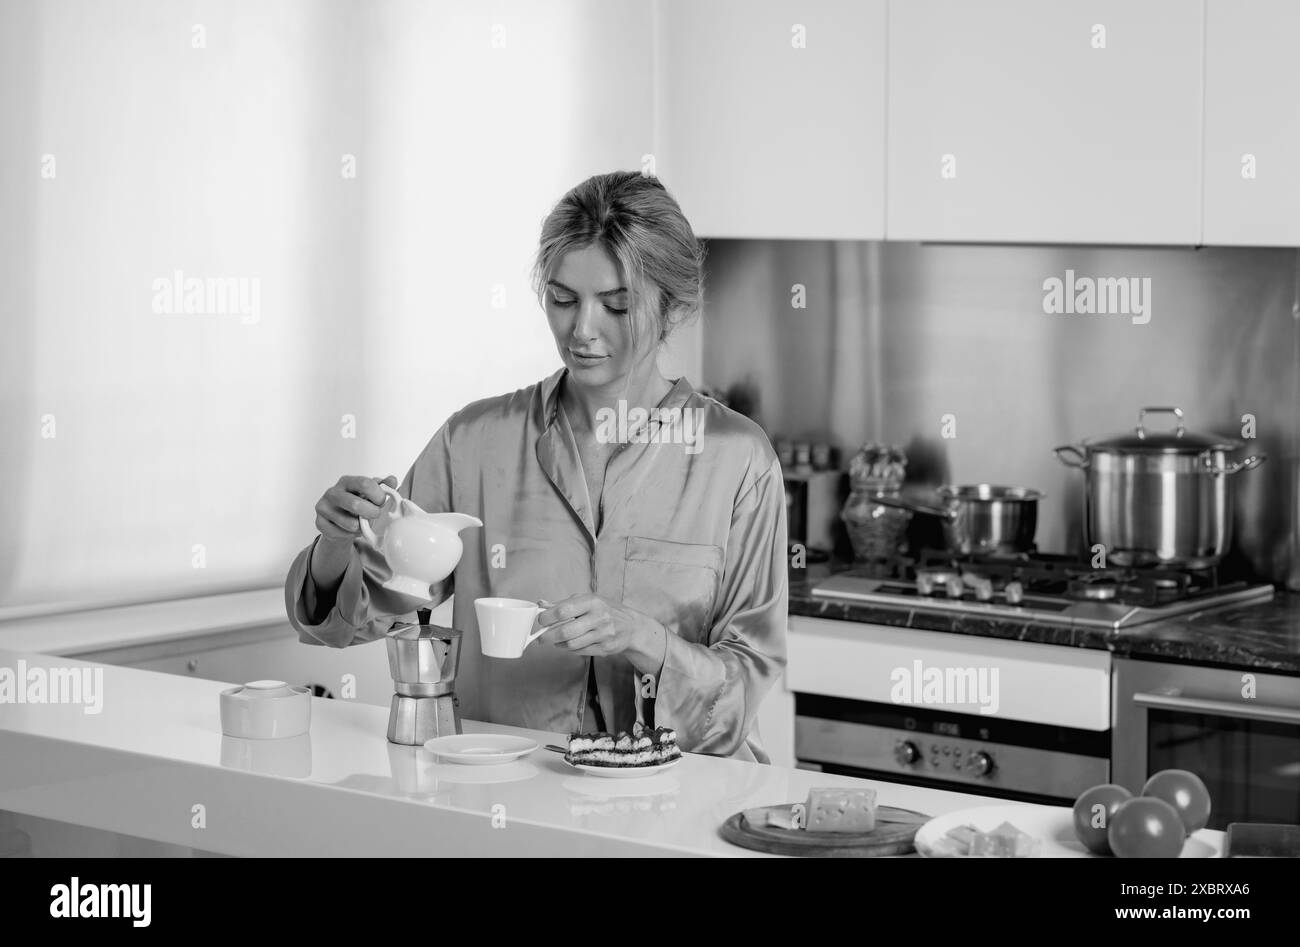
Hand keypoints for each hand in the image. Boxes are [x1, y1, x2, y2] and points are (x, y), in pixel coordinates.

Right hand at [314, 474, 398, 542]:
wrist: (340, 521)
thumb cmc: (358, 503)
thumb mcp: (371, 493)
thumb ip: (383, 486)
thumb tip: (393, 480)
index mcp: (347, 481)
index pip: (365, 484)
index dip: (378, 495)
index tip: (382, 502)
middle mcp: (332, 492)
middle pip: (356, 504)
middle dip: (372, 513)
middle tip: (375, 515)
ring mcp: (323, 507)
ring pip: (350, 523)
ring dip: (361, 527)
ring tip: (362, 523)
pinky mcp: (319, 523)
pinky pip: (340, 533)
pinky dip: (350, 535)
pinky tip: (350, 530)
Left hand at [538, 594, 662, 664]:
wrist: (632, 627)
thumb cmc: (606, 610)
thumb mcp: (588, 601)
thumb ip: (564, 603)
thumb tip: (541, 603)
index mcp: (592, 601)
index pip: (563, 610)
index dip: (547, 617)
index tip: (540, 621)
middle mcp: (599, 617)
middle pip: (565, 631)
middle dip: (548, 636)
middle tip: (541, 638)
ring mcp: (603, 634)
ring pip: (572, 644)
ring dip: (558, 644)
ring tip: (554, 641)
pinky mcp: (605, 648)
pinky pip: (580, 651)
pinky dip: (569, 650)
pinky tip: (567, 645)